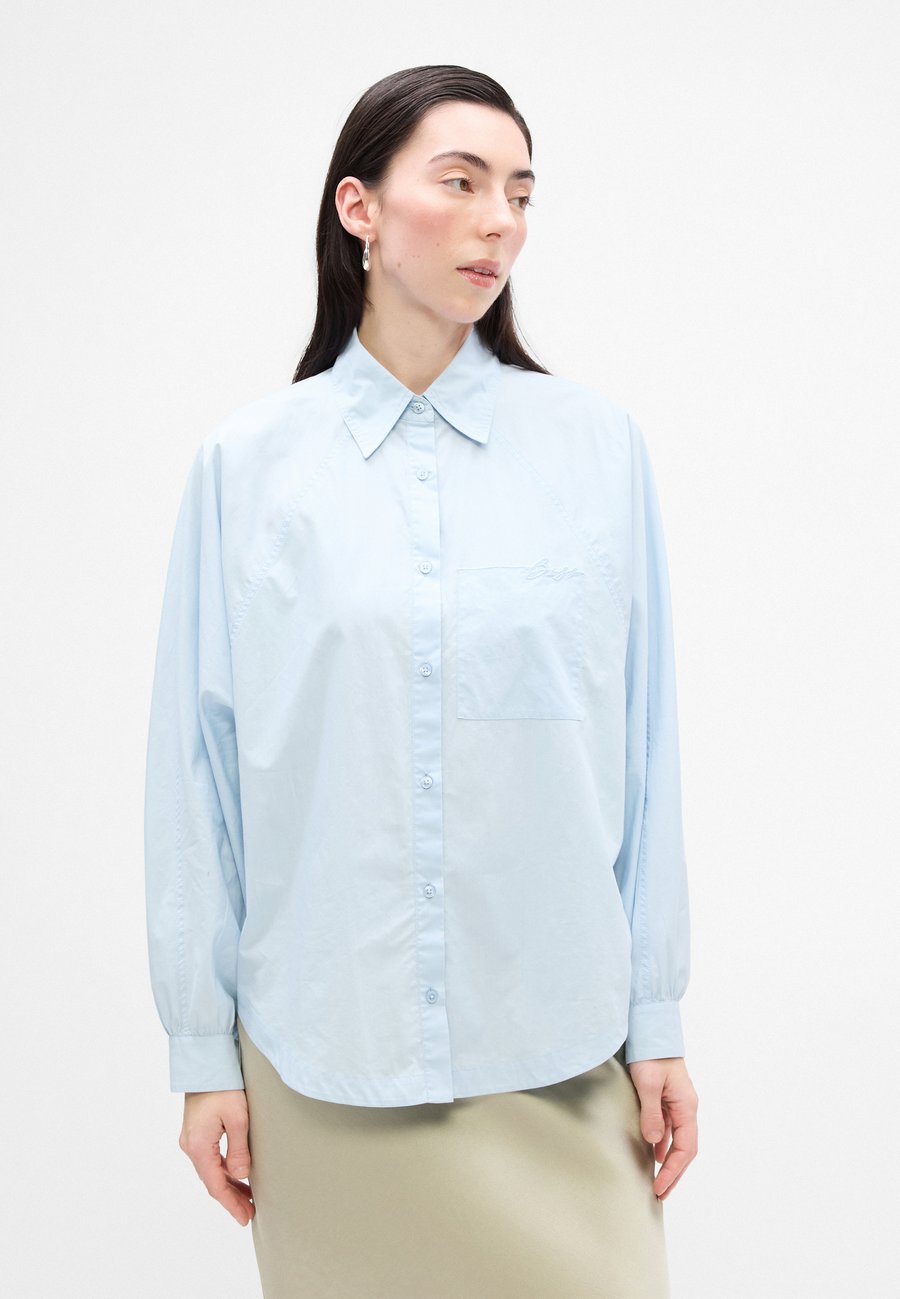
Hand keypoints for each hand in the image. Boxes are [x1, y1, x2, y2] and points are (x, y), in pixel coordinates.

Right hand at [179, 1090, 254, 1224]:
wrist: (206, 1062)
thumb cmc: (223, 1086)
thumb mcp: (238, 1117)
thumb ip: (239, 1149)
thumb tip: (241, 1175)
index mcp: (198, 1146)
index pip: (216, 1184)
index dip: (231, 1203)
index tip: (245, 1218)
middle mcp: (191, 1145)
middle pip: (212, 1180)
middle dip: (231, 1197)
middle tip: (249, 1213)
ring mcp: (191, 1138)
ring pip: (211, 1169)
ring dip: (229, 1183)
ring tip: (248, 1198)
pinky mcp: (196, 1131)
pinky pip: (210, 1157)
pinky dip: (223, 1169)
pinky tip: (237, 1173)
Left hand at [626, 1056, 697, 1199]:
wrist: (651, 1030)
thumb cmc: (651, 1054)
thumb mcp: (647, 1083)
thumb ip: (652, 1113)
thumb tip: (655, 1142)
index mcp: (686, 1106)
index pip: (685, 1148)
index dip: (674, 1171)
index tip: (660, 1187)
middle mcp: (686, 1108)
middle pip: (685, 1149)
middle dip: (675, 1174)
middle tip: (661, 1194)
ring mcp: (678, 1105)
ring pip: (678, 1141)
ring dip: (670, 1162)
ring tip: (659, 1182)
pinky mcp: (668, 1100)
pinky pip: (669, 1129)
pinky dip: (663, 1146)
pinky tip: (655, 1154)